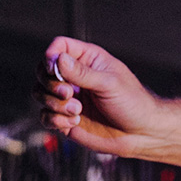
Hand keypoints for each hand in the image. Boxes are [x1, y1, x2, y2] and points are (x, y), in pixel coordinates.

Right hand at [34, 36, 160, 157]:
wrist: (140, 133)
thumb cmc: (133, 103)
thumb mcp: (109, 84)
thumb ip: (82, 73)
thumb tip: (58, 59)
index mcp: (88, 60)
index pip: (59, 47)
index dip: (51, 55)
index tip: (53, 68)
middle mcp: (75, 77)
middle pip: (42, 70)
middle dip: (50, 84)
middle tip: (69, 94)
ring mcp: (68, 98)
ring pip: (40, 94)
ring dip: (53, 104)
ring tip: (77, 111)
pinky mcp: (65, 117)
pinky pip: (44, 116)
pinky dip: (54, 120)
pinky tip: (74, 122)